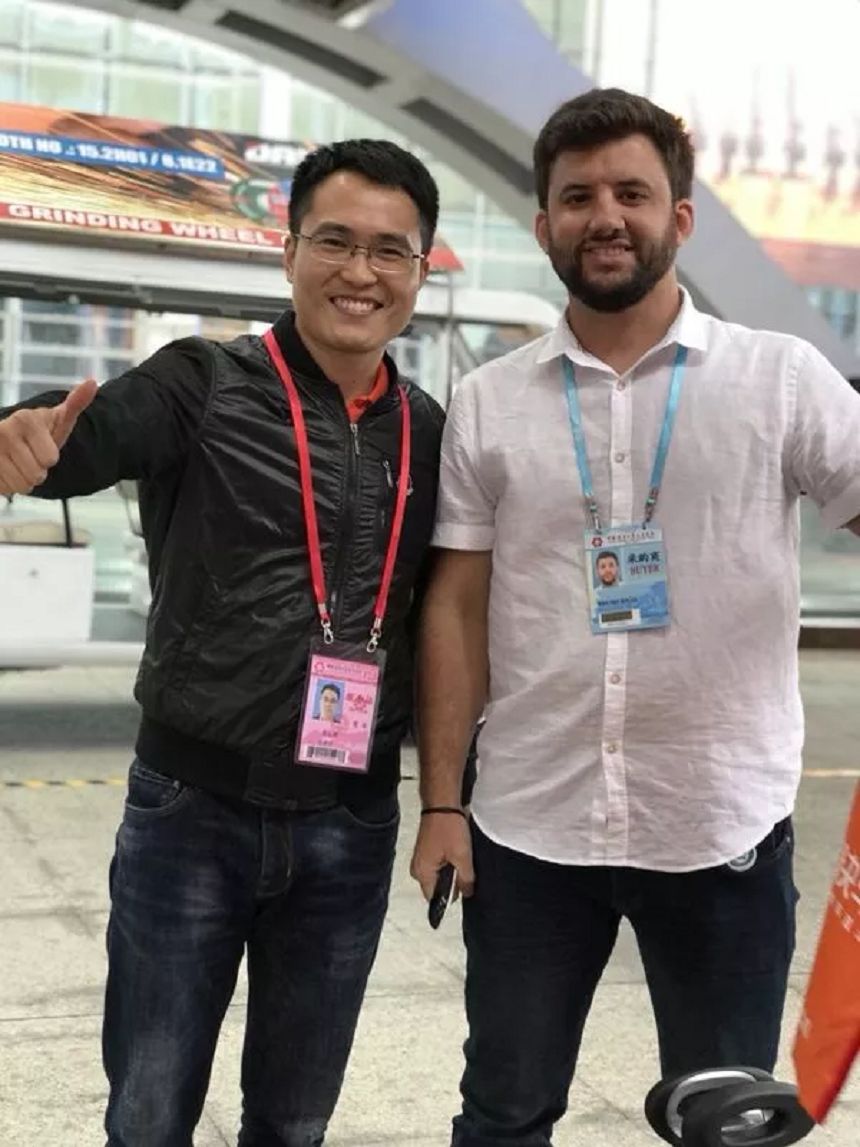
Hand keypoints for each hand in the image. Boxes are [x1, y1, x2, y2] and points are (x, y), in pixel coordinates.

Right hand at [0, 379, 97, 494]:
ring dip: (23, 481)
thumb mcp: (60, 420)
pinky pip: (5, 489)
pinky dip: (8, 486)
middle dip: (37, 471)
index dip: (50, 458)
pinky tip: (6, 470)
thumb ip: (76, 403)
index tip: (42, 446)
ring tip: (18, 464)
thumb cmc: (40, 432)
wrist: (11, 442)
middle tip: (30, 457)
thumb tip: (92, 382)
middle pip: (36, 475)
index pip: (50, 459)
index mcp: (25, 419)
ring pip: (20, 485)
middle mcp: (3, 431)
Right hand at [410, 811, 474, 900]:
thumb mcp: (462, 857)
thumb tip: (466, 894)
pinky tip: (460, 855)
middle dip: (452, 884)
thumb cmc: (449, 828)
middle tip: (467, 875)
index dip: (449, 897)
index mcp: (422, 873)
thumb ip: (465, 879)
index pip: (434, 898)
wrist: (443, 803)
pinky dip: (449, 862)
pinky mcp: (427, 849)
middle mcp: (418, 868)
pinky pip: (438, 864)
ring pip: (439, 874)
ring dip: (452, 871)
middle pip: (437, 886)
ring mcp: (422, 858)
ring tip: (464, 863)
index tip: (463, 891)